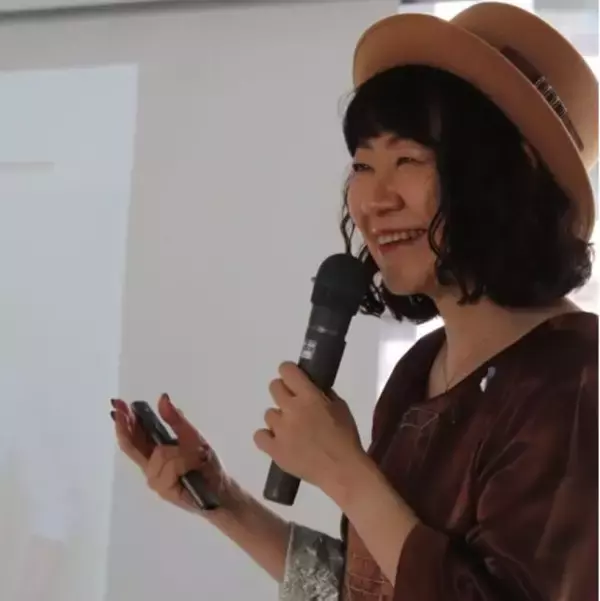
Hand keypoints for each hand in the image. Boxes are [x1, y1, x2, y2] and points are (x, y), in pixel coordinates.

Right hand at [111, 394, 231, 513]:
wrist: (220, 488)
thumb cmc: (204, 462)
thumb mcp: (191, 435)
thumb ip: (175, 419)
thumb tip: (162, 397)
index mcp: (155, 451)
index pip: (133, 436)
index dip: (124, 421)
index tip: (119, 404)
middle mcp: (150, 465)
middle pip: (131, 445)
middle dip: (126, 426)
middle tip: (122, 409)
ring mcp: (154, 478)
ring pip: (158, 455)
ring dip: (177, 451)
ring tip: (194, 455)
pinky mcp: (163, 489)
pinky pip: (170, 467)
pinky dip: (183, 462)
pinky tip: (191, 464)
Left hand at [253, 362, 365, 495]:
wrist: (342, 471)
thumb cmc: (346, 438)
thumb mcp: (340, 407)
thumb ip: (323, 394)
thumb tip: (311, 387)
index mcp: (309, 397)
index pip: (287, 370)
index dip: (289, 372)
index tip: (293, 378)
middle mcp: (291, 409)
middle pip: (274, 387)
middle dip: (284, 392)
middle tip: (293, 404)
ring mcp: (280, 430)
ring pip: (269, 413)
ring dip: (279, 418)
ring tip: (292, 431)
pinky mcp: (274, 449)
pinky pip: (259, 436)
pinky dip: (267, 437)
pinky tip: (279, 441)